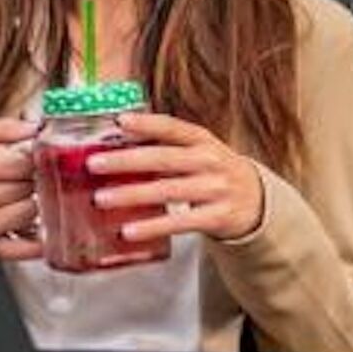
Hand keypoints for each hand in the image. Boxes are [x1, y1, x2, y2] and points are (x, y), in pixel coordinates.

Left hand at [88, 110, 269, 243]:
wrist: (257, 201)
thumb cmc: (213, 173)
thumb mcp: (199, 151)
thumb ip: (166, 146)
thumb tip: (116, 140)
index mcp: (203, 141)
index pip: (173, 128)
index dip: (147, 123)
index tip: (120, 121)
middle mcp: (211, 162)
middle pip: (165, 159)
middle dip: (126, 161)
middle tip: (94, 164)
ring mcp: (216, 189)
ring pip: (169, 191)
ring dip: (132, 195)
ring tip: (101, 199)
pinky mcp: (218, 217)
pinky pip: (180, 222)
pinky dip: (152, 226)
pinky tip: (129, 230)